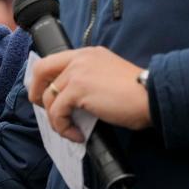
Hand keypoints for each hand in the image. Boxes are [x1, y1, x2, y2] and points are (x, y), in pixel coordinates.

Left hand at [26, 46, 150, 140]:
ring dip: (56, 119)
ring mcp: (77, 72)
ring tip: (71, 131)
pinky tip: (77, 135)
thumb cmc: (137, 93)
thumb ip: (89, 80)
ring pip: (48, 97)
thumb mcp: (108, 76)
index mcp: (87, 53)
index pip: (53, 60)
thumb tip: (72, 101)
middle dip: (36, 93)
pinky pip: (57, 111)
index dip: (45, 80)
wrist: (152, 96)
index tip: (49, 97)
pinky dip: (63, 127)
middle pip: (40, 70)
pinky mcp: (78, 89)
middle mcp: (79, 58)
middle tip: (45, 111)